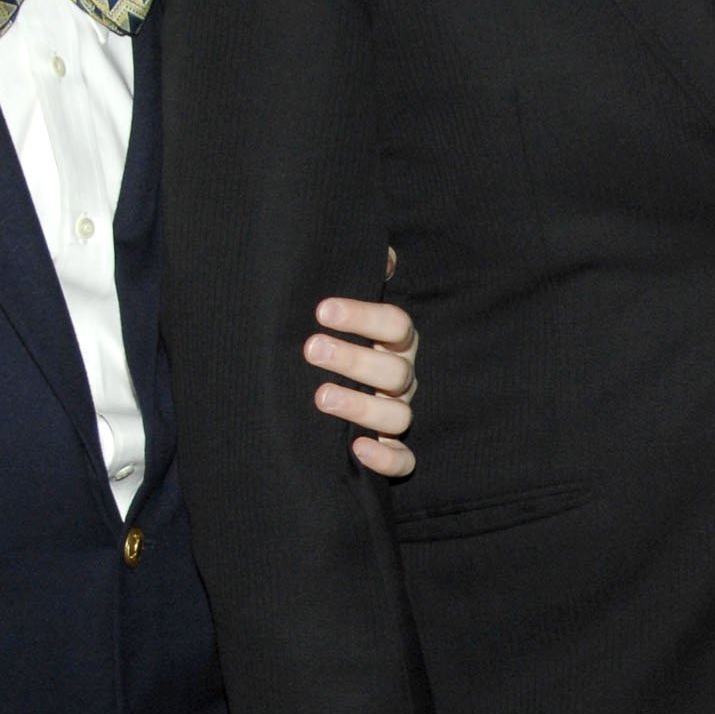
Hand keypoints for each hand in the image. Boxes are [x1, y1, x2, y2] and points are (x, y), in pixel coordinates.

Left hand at [305, 249, 417, 479]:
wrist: (317, 390)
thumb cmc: (334, 338)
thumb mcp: (341, 307)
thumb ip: (359, 276)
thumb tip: (378, 252)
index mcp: (395, 340)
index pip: (395, 323)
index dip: (364, 316)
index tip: (322, 309)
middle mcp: (402, 376)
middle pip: (395, 369)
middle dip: (354, 358)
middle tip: (311, 348)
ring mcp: (397, 413)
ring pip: (398, 414)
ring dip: (361, 406)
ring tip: (321, 397)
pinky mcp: (390, 449)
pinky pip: (403, 461)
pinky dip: (386, 459)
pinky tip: (357, 449)